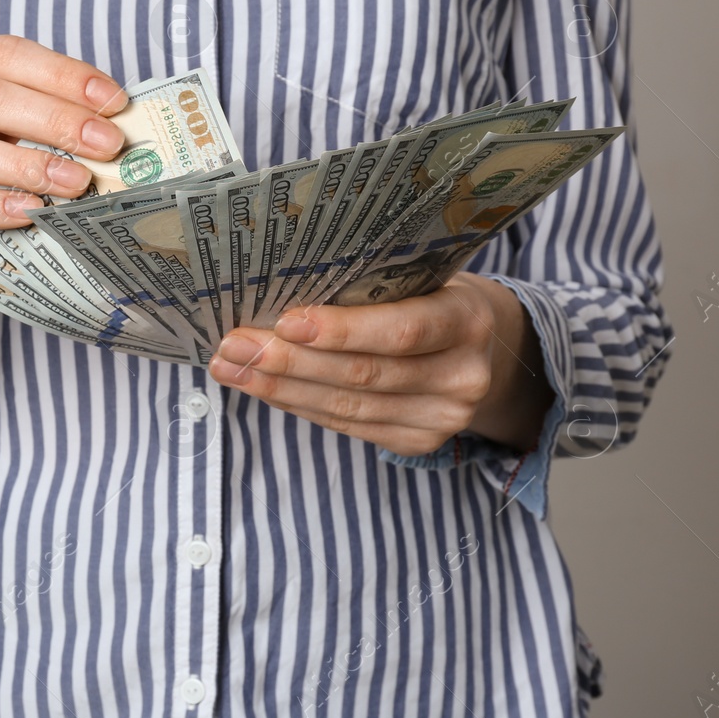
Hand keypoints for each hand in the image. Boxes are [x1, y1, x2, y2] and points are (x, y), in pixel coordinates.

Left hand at [207, 273, 549, 455]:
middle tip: (233, 345)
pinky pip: (347, 426)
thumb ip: (370, 282)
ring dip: (279, 388)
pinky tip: (262, 387)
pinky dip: (298, 405)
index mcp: (467, 320)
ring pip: (348, 407)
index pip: (401, 331)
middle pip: (363, 375)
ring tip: (231, 367)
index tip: (284, 321)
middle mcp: (462, 376)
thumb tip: (277, 282)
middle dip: (288, 361)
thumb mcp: (421, 275)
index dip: (342, 330)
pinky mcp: (419, 442)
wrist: (487, 347)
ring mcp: (443, 418)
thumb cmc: (434, 296)